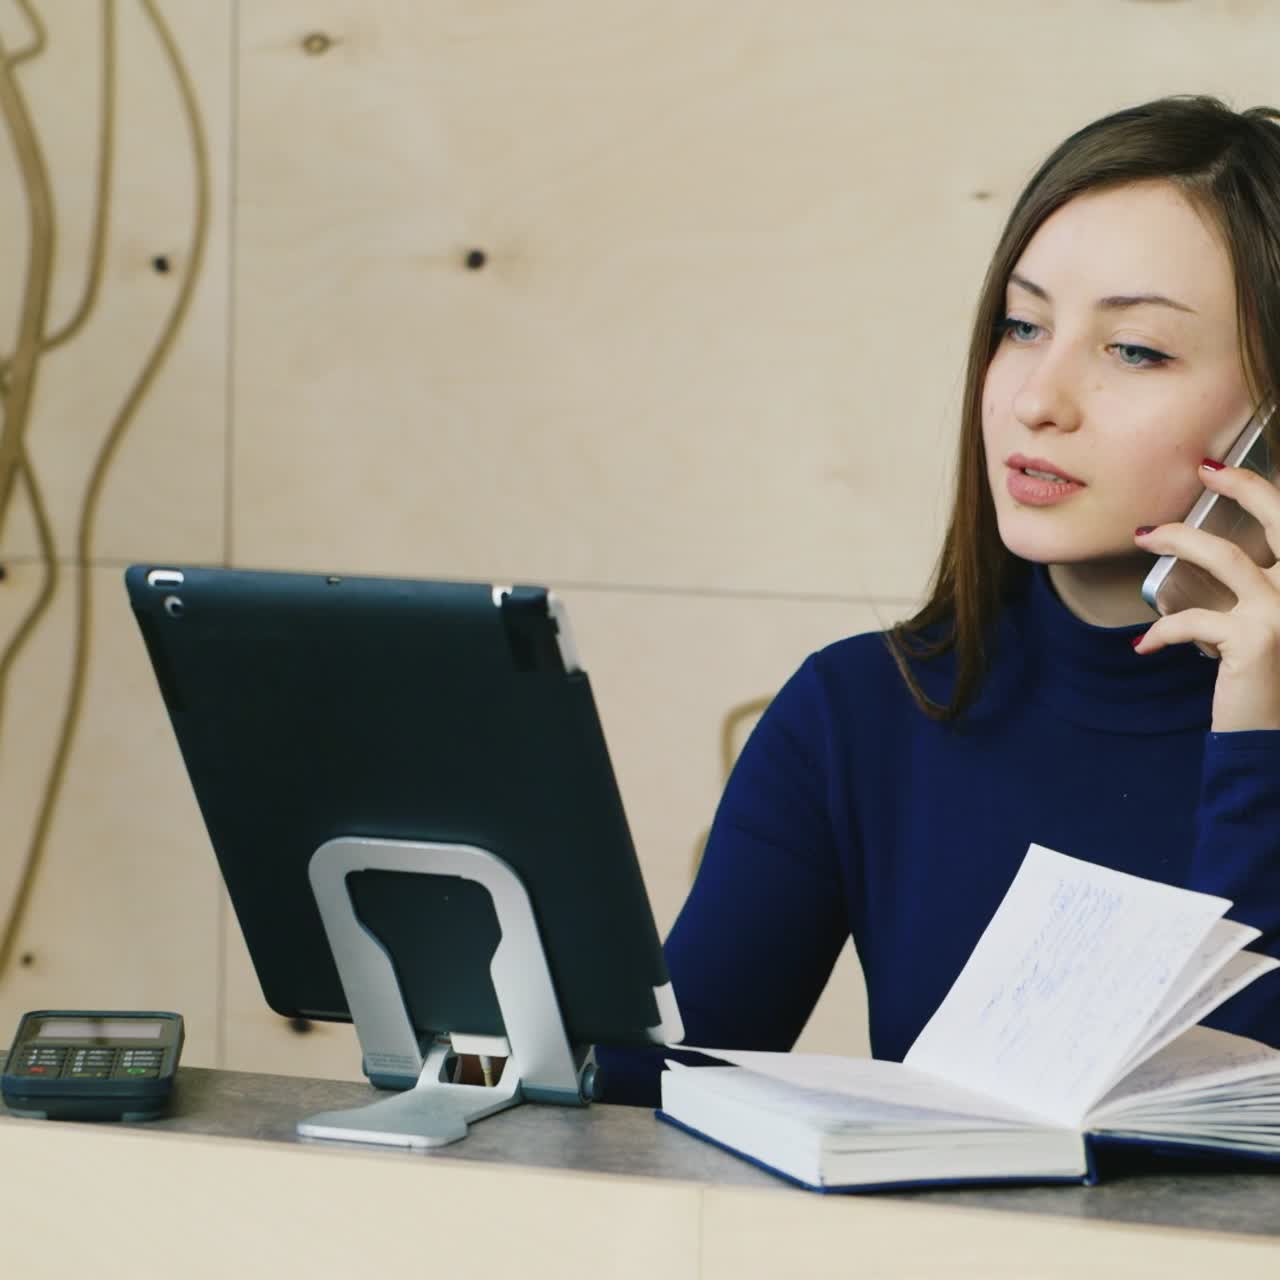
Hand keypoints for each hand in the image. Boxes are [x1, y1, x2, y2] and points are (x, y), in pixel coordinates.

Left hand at [1132, 459, 1279, 731]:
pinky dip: (1163, 630)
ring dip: (1179, 541)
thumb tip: (1208, 553)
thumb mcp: (1268, 629)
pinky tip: (1143, 645)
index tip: (1223, 471)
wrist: (1273, 739)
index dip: (1262, 491)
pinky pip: (1193, 619)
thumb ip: (1254, 593)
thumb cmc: (1270, 682)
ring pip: (1225, 557)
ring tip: (1144, 537)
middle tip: (1202, 471)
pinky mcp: (1255, 639)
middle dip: (1242, 487)